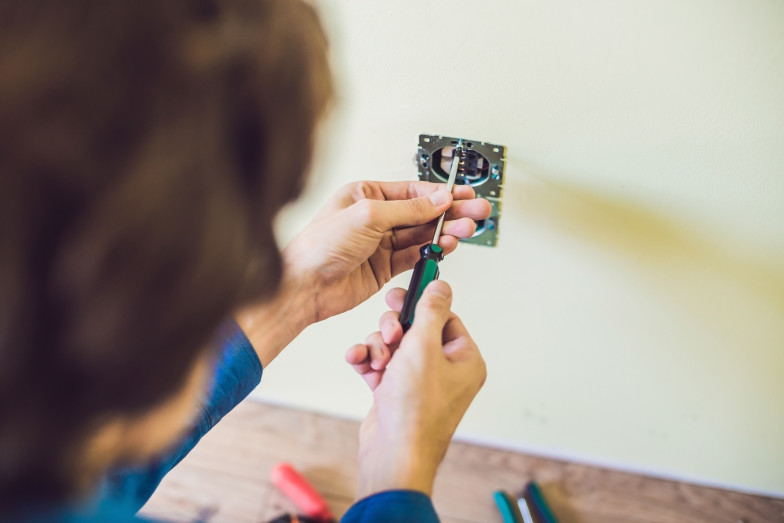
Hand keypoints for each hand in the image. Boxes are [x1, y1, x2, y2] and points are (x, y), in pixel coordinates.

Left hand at [283, 181, 490, 323]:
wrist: (303, 286)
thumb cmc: (319, 246)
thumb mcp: (367, 217)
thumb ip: (407, 209)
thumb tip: (437, 199)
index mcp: (365, 195)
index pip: (412, 191)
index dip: (440, 194)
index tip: (462, 196)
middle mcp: (374, 218)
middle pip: (421, 212)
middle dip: (450, 212)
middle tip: (476, 212)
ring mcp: (380, 243)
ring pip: (421, 234)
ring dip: (445, 232)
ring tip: (467, 230)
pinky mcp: (384, 268)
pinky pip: (415, 255)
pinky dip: (432, 251)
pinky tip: (447, 245)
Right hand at [347, 281, 485, 497]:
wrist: (392, 455)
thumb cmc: (415, 410)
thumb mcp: (423, 348)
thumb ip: (430, 311)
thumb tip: (441, 286)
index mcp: (464, 360)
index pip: (444, 318)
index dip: (420, 305)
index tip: (400, 295)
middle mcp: (444, 371)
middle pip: (415, 329)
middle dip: (394, 329)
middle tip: (388, 333)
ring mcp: (418, 382)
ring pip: (393, 345)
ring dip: (378, 346)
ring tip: (375, 360)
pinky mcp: (395, 393)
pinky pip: (380, 364)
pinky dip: (368, 361)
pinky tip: (358, 361)